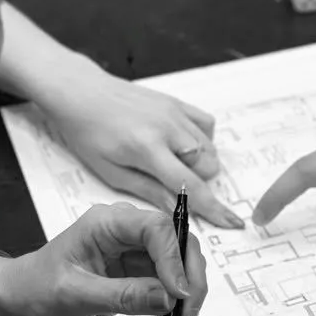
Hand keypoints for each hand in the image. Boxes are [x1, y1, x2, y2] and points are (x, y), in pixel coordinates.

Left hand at [0, 203, 206, 315]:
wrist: (22, 298)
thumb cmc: (37, 289)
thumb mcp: (76, 295)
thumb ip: (123, 295)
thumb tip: (168, 298)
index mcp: (108, 222)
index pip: (157, 228)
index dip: (174, 259)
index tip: (179, 293)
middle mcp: (127, 229)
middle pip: (178, 241)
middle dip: (190, 277)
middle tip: (188, 313)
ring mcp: (136, 249)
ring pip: (180, 261)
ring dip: (188, 290)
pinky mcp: (140, 268)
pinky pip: (170, 280)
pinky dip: (178, 299)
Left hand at [43, 67, 243, 228]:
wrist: (81, 93)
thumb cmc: (88, 134)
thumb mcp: (112, 172)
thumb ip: (150, 191)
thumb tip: (179, 210)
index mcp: (148, 149)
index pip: (192, 187)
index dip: (215, 209)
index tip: (233, 222)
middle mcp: (168, 128)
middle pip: (209, 167)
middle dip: (198, 182)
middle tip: (170, 182)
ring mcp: (176, 112)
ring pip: (211, 149)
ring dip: (200, 164)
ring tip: (170, 162)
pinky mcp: (177, 102)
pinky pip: (207, 125)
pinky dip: (202, 140)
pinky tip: (181, 145)